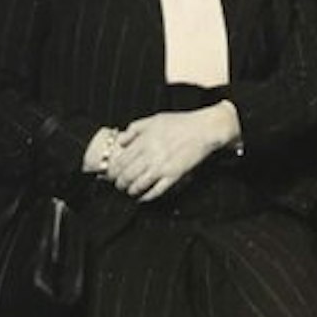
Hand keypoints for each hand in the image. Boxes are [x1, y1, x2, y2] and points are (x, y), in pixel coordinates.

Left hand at [108, 107, 233, 201]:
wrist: (204, 129)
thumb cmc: (180, 123)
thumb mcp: (154, 119)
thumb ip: (135, 128)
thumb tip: (121, 141)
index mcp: (144, 141)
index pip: (120, 161)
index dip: (113, 171)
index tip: (112, 174)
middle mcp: (150, 155)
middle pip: (127, 175)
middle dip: (119, 183)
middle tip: (119, 185)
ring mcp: (162, 167)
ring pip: (139, 185)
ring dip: (131, 190)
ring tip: (130, 191)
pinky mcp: (174, 175)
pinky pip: (156, 191)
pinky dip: (147, 197)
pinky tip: (143, 197)